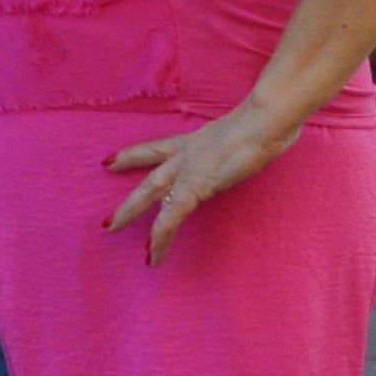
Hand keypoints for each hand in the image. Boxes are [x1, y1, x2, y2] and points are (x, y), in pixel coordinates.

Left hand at [106, 104, 290, 257]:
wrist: (265, 120)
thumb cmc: (269, 120)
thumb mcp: (252, 130)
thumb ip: (249, 136)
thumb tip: (266, 139)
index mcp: (198, 141)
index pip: (158, 148)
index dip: (133, 155)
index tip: (112, 161)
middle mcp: (188, 154)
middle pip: (150, 176)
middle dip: (128, 193)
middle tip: (106, 211)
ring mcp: (189, 169)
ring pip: (151, 193)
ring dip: (130, 212)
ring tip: (111, 229)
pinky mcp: (195, 187)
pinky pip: (171, 218)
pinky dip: (160, 237)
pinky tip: (152, 255)